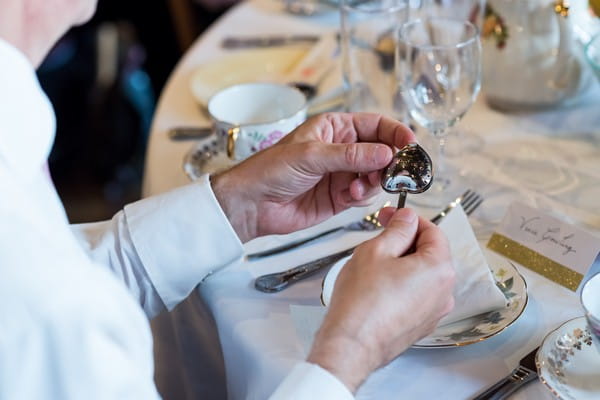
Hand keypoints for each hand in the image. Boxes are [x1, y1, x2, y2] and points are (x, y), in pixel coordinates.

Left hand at [211, 113, 415, 241]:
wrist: (253, 203)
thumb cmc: (271, 169)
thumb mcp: (312, 155)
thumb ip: (351, 155)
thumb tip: (386, 153)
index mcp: (334, 128)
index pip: (374, 125)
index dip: (394, 132)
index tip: (410, 143)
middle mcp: (341, 150)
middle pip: (381, 151)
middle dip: (389, 161)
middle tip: (393, 171)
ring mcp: (341, 174)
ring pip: (376, 175)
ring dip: (374, 181)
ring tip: (358, 186)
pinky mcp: (339, 197)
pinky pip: (364, 194)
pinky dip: (363, 196)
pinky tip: (350, 195)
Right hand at [306, 208, 454, 392]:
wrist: (351, 344)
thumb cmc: (361, 302)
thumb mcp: (376, 251)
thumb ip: (397, 229)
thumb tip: (407, 218)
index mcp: (439, 269)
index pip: (432, 231)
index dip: (409, 219)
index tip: (391, 216)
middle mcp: (444, 292)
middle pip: (429, 253)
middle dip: (404, 241)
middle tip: (379, 236)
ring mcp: (434, 311)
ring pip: (421, 274)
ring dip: (402, 263)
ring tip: (373, 265)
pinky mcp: (421, 325)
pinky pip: (415, 295)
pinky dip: (401, 285)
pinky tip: (377, 286)